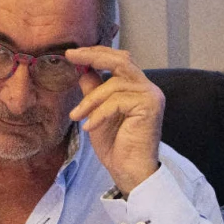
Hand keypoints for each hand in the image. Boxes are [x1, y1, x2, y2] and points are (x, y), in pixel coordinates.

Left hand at [66, 46, 164, 197]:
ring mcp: (151, 96)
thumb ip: (93, 90)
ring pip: (114, 84)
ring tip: (76, 116)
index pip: (118, 60)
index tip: (72, 53)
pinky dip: (99, 113)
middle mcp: (147, 88)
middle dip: (93, 56)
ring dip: (90, 100)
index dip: (96, 53)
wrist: (128, 170)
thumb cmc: (115, 144)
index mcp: (136, 87)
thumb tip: (82, 69)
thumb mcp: (96, 112)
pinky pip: (117, 101)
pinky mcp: (150, 107)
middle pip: (121, 61)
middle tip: (72, 56)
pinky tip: (89, 127)